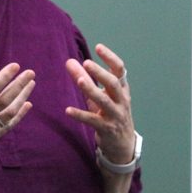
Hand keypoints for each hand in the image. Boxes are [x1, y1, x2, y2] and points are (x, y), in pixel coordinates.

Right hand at [0, 47, 35, 176]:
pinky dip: (18, 116)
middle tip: (30, 73)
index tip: (15, 66)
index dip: (4, 77)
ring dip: (22, 98)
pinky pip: (7, 127)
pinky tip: (26, 105)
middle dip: (19, 85)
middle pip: (4, 100)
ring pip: (9, 113)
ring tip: (31, 85)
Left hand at [64, 43, 135, 163]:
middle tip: (86, 63)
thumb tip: (70, 61)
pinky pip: (93, 120)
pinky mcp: (107, 129)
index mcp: (121, 90)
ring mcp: (115, 115)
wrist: (123, 145)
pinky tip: (68, 110)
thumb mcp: (101, 96)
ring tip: (79, 80)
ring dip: (91, 90)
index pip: (120, 71)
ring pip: (104, 101)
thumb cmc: (110, 115)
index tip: (98, 47)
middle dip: (100, 73)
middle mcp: (121, 101)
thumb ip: (86, 79)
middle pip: (113, 84)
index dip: (110, 58)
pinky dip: (80, 115)